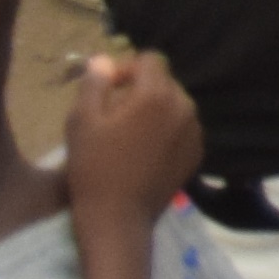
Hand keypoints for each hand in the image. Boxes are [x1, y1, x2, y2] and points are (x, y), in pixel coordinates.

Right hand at [61, 48, 207, 231]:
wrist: (117, 219)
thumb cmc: (94, 168)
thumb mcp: (81, 122)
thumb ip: (94, 84)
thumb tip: (104, 60)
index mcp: (157, 95)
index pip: (150, 60)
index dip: (125, 69)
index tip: (107, 92)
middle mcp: (184, 107)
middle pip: (163, 82)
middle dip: (139, 90)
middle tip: (113, 117)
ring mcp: (194, 131)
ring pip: (174, 104)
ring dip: (154, 111)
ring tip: (128, 136)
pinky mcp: (197, 153)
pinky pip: (181, 127)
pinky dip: (166, 131)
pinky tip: (144, 153)